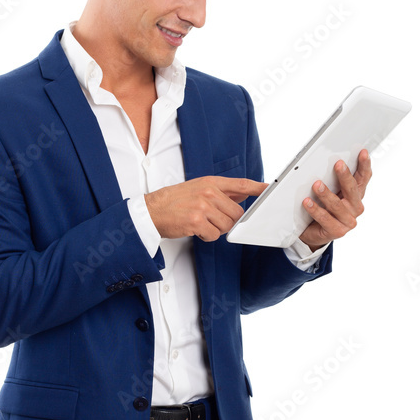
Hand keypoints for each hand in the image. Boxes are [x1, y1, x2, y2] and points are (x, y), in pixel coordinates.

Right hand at [145, 176, 267, 241]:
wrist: (151, 211)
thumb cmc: (173, 201)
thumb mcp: (198, 188)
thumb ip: (221, 192)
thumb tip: (241, 195)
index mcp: (210, 183)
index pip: (240, 184)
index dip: (257, 188)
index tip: (269, 189)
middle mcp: (208, 192)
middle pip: (236, 214)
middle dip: (227, 221)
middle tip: (211, 220)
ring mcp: (203, 206)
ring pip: (226, 226)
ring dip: (215, 229)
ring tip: (200, 223)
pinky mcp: (196, 221)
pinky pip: (214, 235)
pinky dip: (207, 236)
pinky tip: (195, 230)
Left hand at [298, 150, 371, 250]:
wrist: (314, 232)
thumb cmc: (324, 208)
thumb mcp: (332, 191)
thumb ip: (334, 179)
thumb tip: (328, 161)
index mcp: (356, 195)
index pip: (363, 178)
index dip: (364, 165)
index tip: (362, 152)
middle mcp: (355, 207)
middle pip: (352, 190)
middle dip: (345, 176)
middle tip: (338, 164)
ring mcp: (347, 221)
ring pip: (337, 205)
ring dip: (326, 194)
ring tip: (316, 185)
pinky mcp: (336, 231)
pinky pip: (325, 218)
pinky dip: (315, 209)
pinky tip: (307, 202)